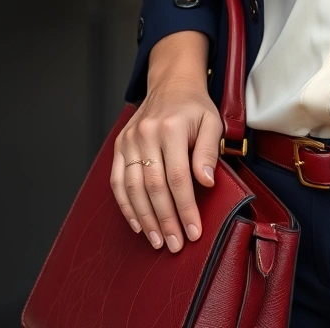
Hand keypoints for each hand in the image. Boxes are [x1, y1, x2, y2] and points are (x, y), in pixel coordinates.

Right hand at [109, 32, 219, 252]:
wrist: (171, 84)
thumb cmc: (195, 107)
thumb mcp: (212, 122)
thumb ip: (208, 152)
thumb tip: (206, 182)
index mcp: (170, 129)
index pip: (178, 178)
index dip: (186, 208)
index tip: (194, 231)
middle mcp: (145, 135)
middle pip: (154, 187)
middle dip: (166, 220)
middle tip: (175, 244)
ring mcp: (128, 142)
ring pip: (132, 188)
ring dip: (145, 218)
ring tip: (158, 240)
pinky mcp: (119, 147)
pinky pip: (117, 182)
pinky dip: (126, 206)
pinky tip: (138, 224)